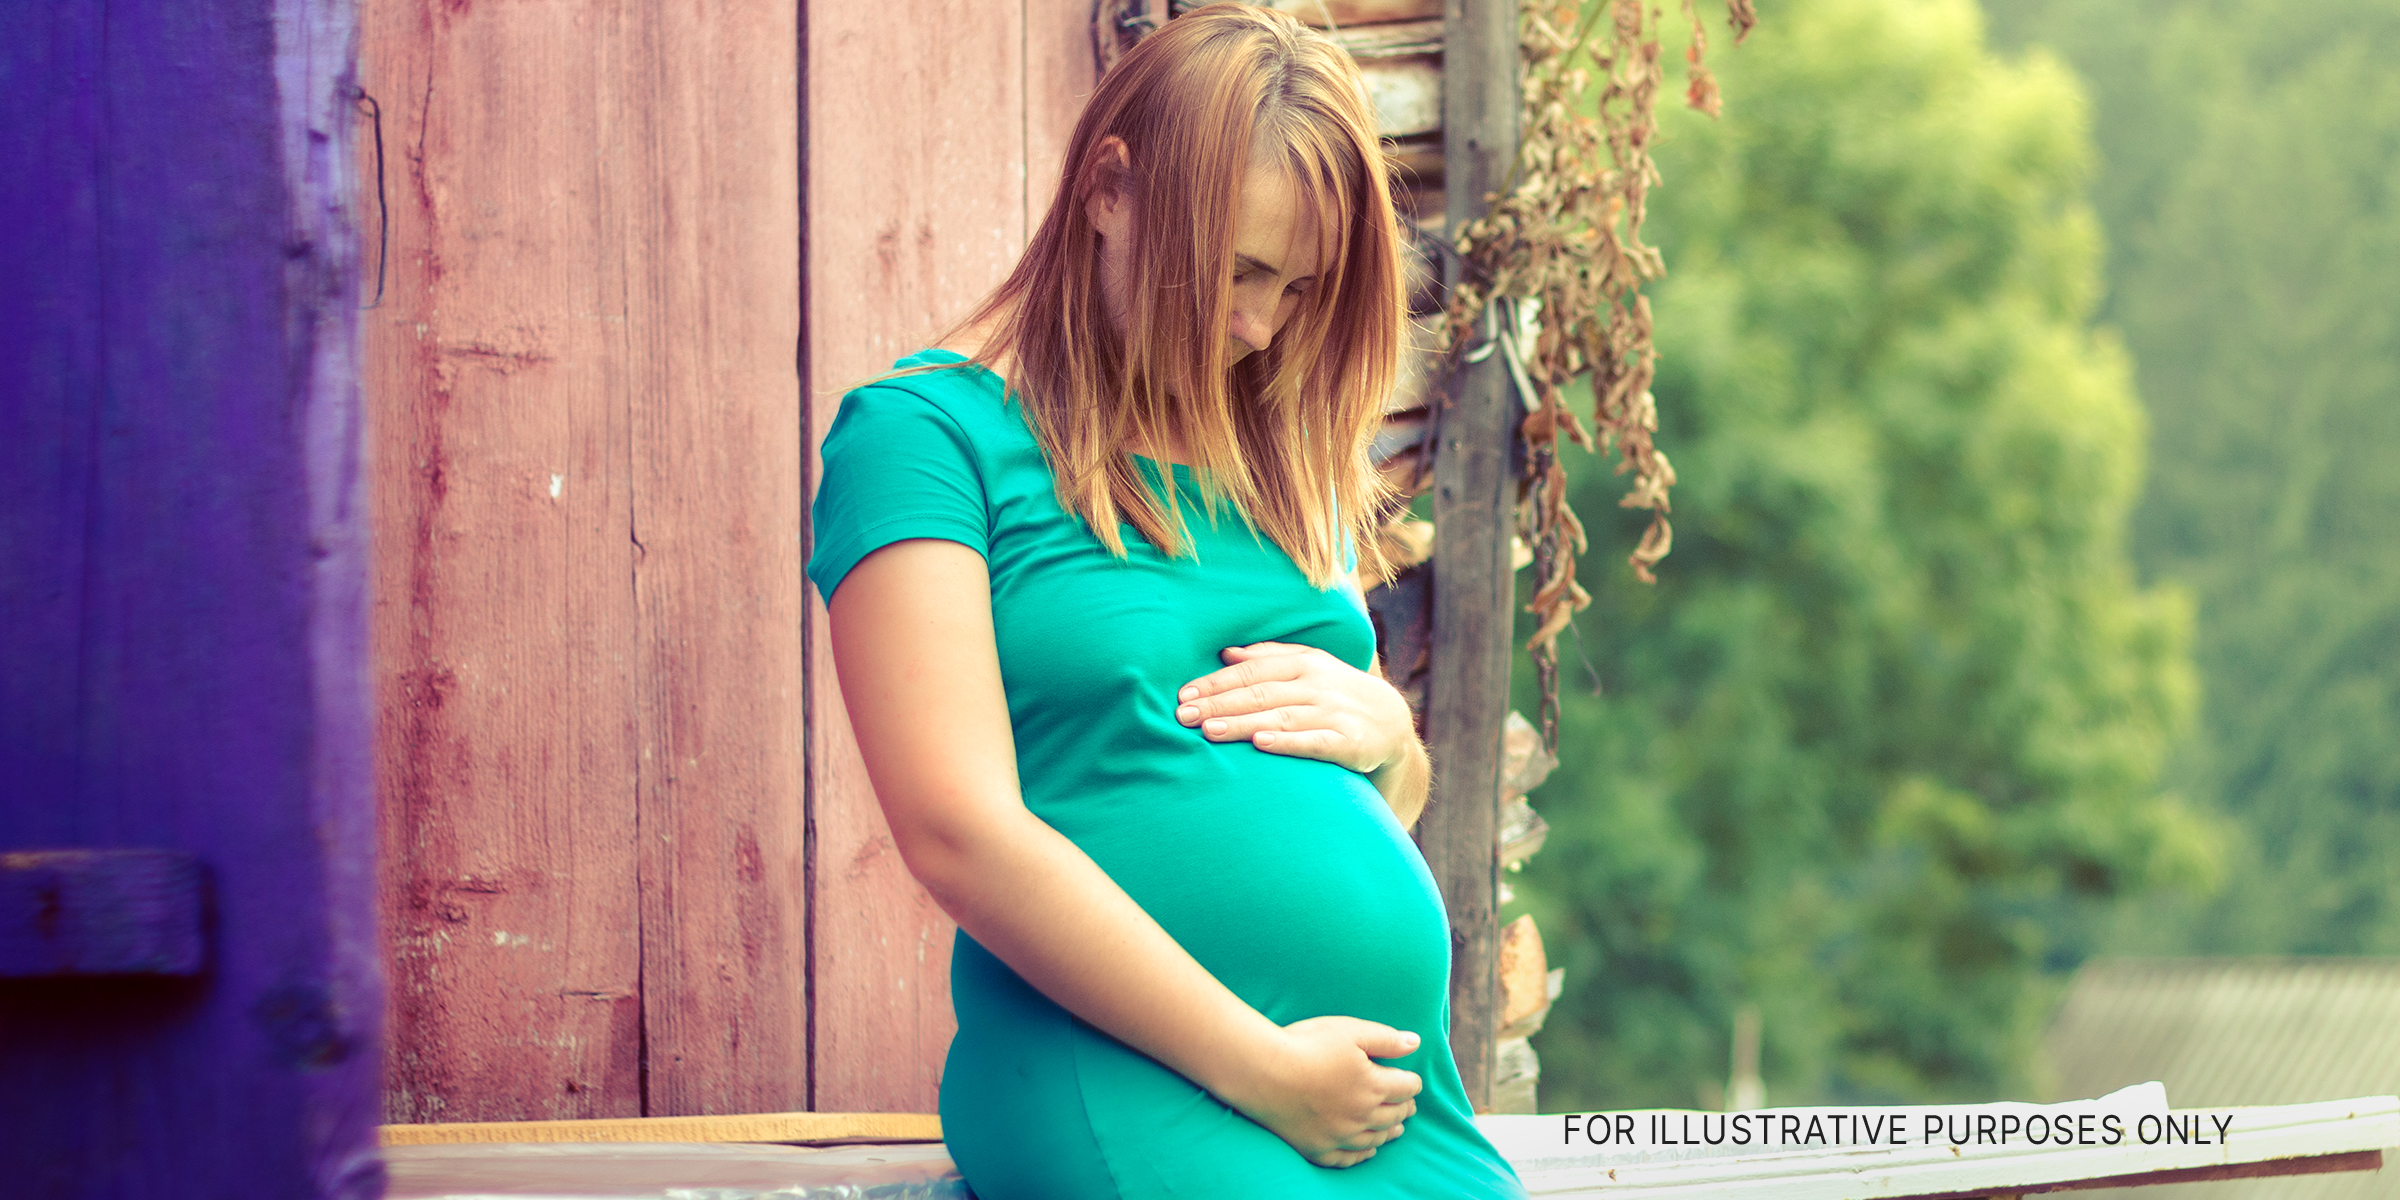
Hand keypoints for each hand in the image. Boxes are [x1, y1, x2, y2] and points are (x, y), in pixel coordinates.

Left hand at [1176, 642, 1414, 774]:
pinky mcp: (1349, 743)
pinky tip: (1261, 744)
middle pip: (1260, 694)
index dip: (1217, 682)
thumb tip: (1226, 653)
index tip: (1184, 694)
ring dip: (1242, 724)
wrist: (1391, 722)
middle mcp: (1317, 685)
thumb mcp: (1309, 666)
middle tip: (1184, 716)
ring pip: (1280, 717)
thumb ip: (1269, 658)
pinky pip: (1314, 742)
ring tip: (1209, 731)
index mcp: (1304, 663)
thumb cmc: (1336, 693)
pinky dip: (1287, 742)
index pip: (1252, 671)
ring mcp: (1334, 713)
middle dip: (1219, 705)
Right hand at [1219, 1016, 1422, 1167]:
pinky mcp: (1318, 1148)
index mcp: (1374, 1085)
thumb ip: (1386, 1039)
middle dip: (1405, 1108)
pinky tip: (1367, 1150)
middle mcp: (1362, 1115)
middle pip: (1394, 1115)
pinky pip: (1348, 1158)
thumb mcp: (1351, 1031)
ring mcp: (1340, 1135)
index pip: (1406, 1087)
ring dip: (1390, 1132)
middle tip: (1408, 1105)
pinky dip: (1363, 1155)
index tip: (1411, 1080)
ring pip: (1376, 1139)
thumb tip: (1414, 1043)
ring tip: (1396, 1128)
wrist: (1264, 1073)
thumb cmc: (1306, 1045)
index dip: (1412, 1082)